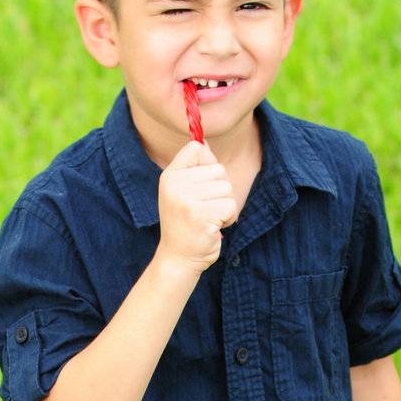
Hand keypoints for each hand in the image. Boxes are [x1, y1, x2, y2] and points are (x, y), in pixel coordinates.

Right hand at [156, 139, 239, 272]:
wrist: (178, 258)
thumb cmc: (185, 223)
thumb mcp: (182, 191)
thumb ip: (194, 167)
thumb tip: (204, 142)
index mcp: (169, 175)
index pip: (196, 148)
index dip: (208, 163)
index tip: (202, 182)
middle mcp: (175, 184)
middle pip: (219, 169)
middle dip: (220, 190)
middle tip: (204, 209)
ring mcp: (187, 199)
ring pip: (227, 188)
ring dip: (224, 206)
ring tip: (208, 218)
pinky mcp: (201, 215)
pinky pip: (230, 205)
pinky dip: (228, 218)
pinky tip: (214, 227)